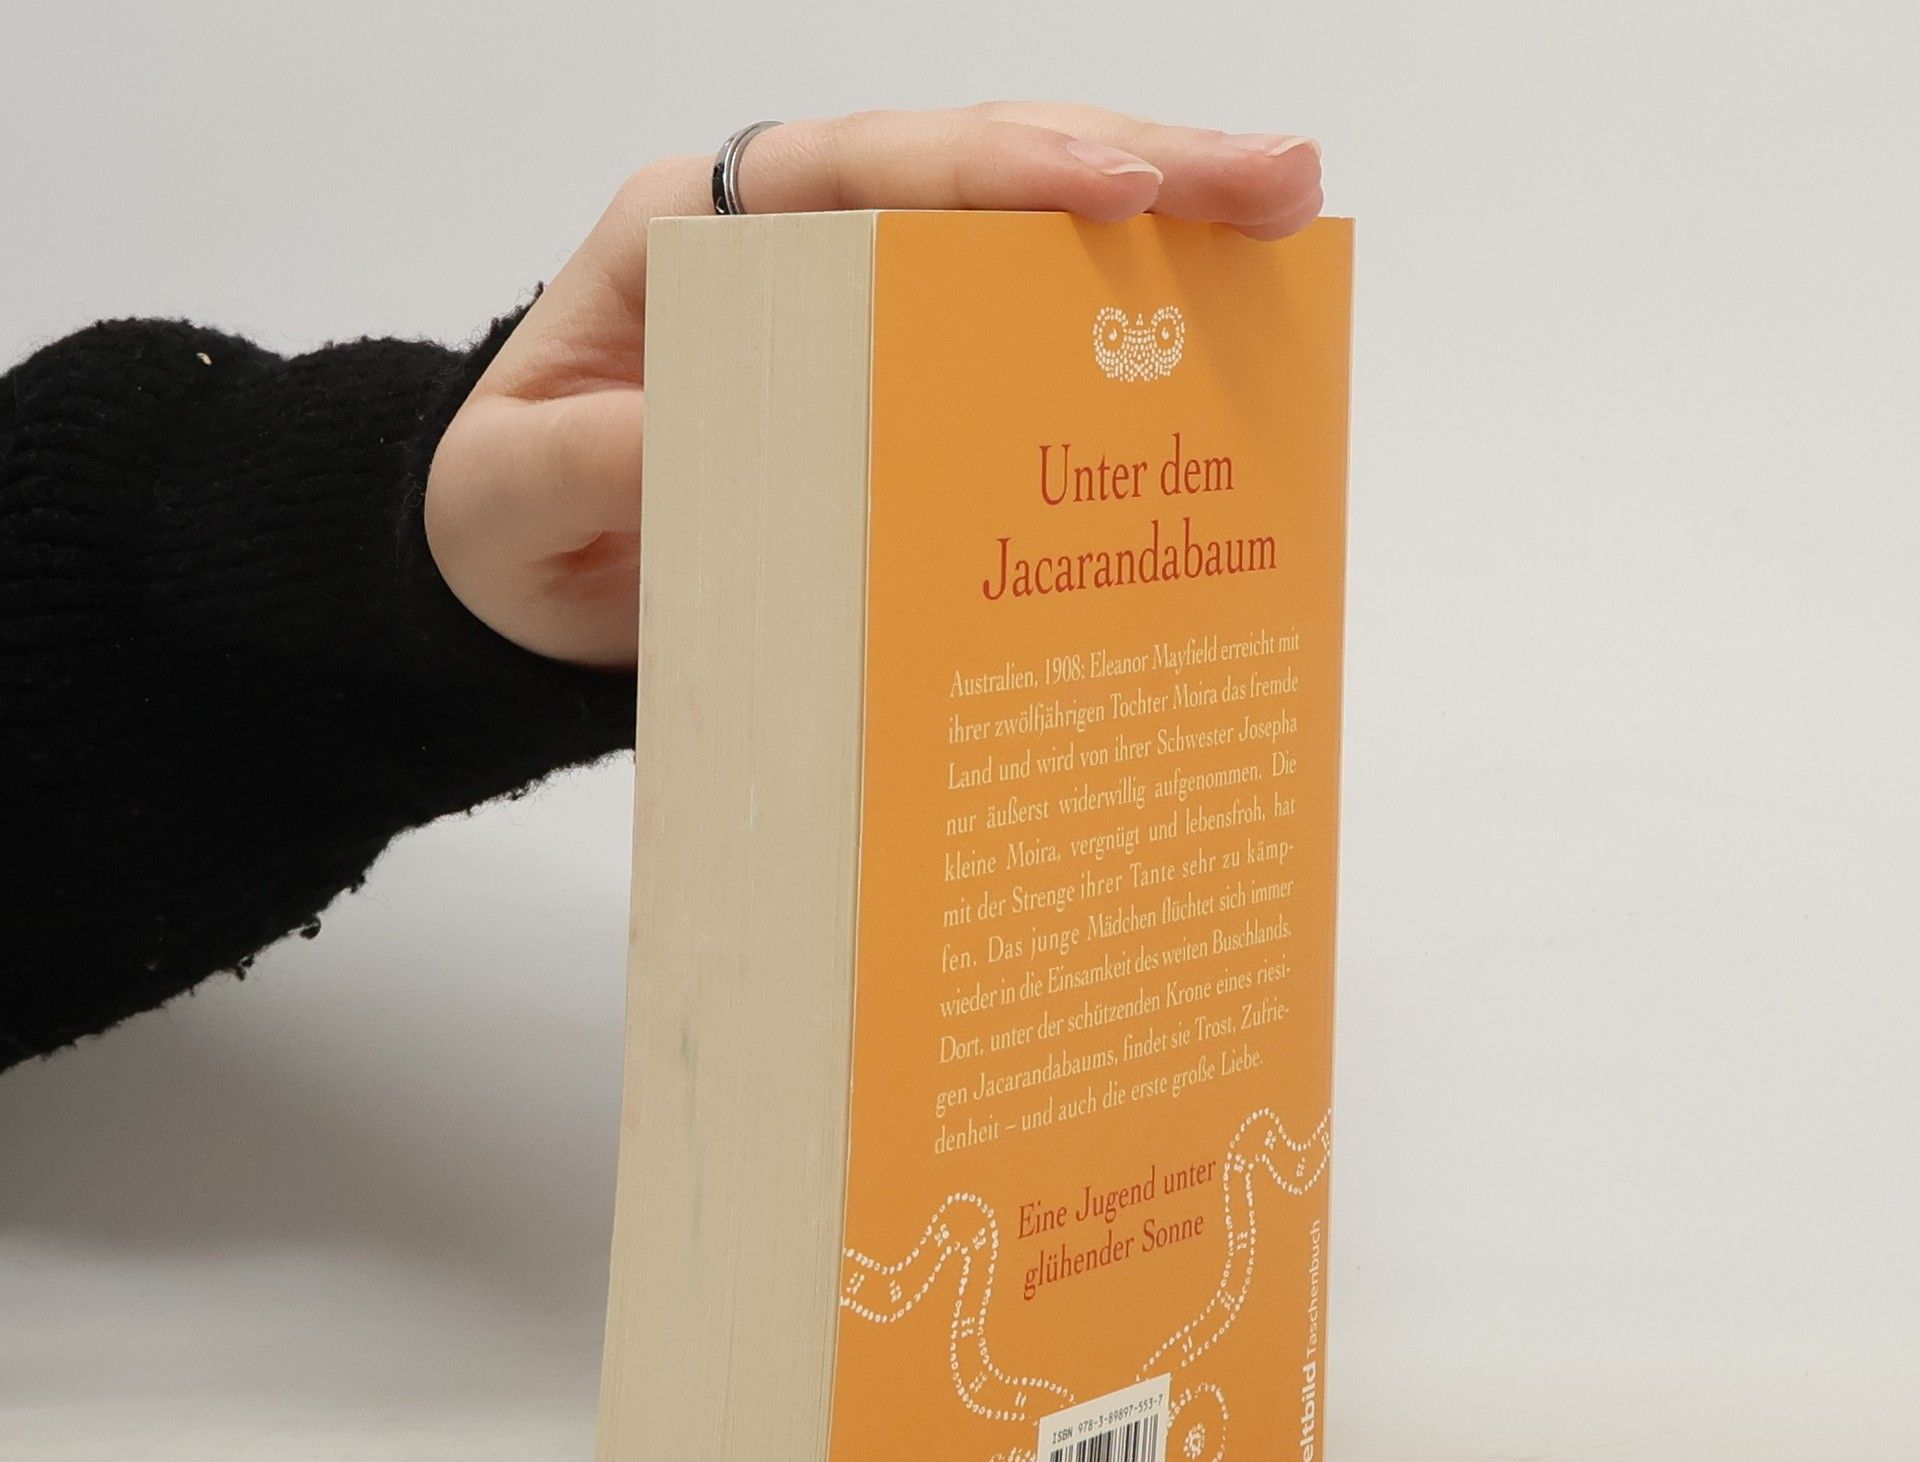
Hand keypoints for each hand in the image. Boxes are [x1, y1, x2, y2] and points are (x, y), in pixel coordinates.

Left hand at [424, 102, 1323, 668]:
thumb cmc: (501, 521)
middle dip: (1135, 170)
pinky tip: (1201, 357)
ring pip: (1018, 254)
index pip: (863, 171)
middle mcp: (794, 249)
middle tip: (1282, 182)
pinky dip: (1104, 355)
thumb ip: (584, 463)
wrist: (518, 587)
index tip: (1122, 185)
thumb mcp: (507, 497)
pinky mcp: (893, 397)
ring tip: (1284, 239)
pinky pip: (1010, 358)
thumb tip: (699, 439)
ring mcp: (856, 316)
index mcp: (702, 232)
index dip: (998, 169)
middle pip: (977, 183)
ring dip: (1155, 246)